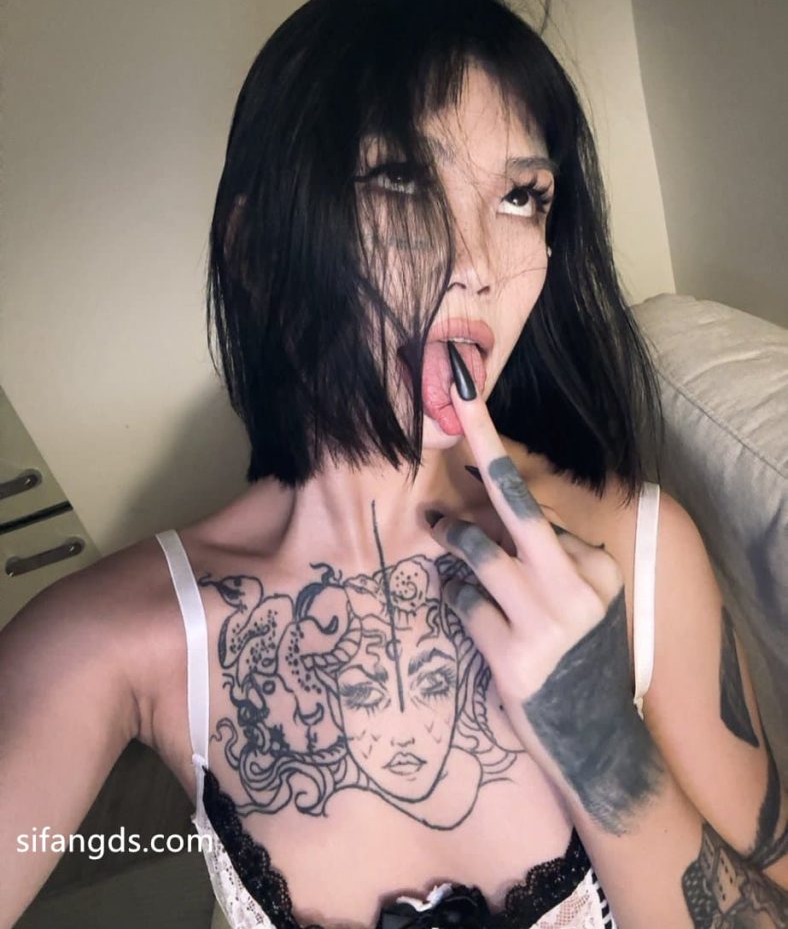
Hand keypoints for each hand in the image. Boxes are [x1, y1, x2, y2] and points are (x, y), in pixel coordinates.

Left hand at [424, 347, 664, 833]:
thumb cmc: (574, 656)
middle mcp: (578, 588)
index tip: (470, 400)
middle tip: (453, 403)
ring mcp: (547, 624)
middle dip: (483, 448)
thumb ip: (538, 554)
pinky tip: (454, 596)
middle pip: (518, 508)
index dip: (495, 455)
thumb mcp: (572, 599)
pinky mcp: (515, 659)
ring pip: (480, 554)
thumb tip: (478, 500)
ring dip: (452, 538)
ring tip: (439, 529)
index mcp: (597, 567)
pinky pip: (464, 604)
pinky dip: (452, 594)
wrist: (594, 740)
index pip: (535, 506)